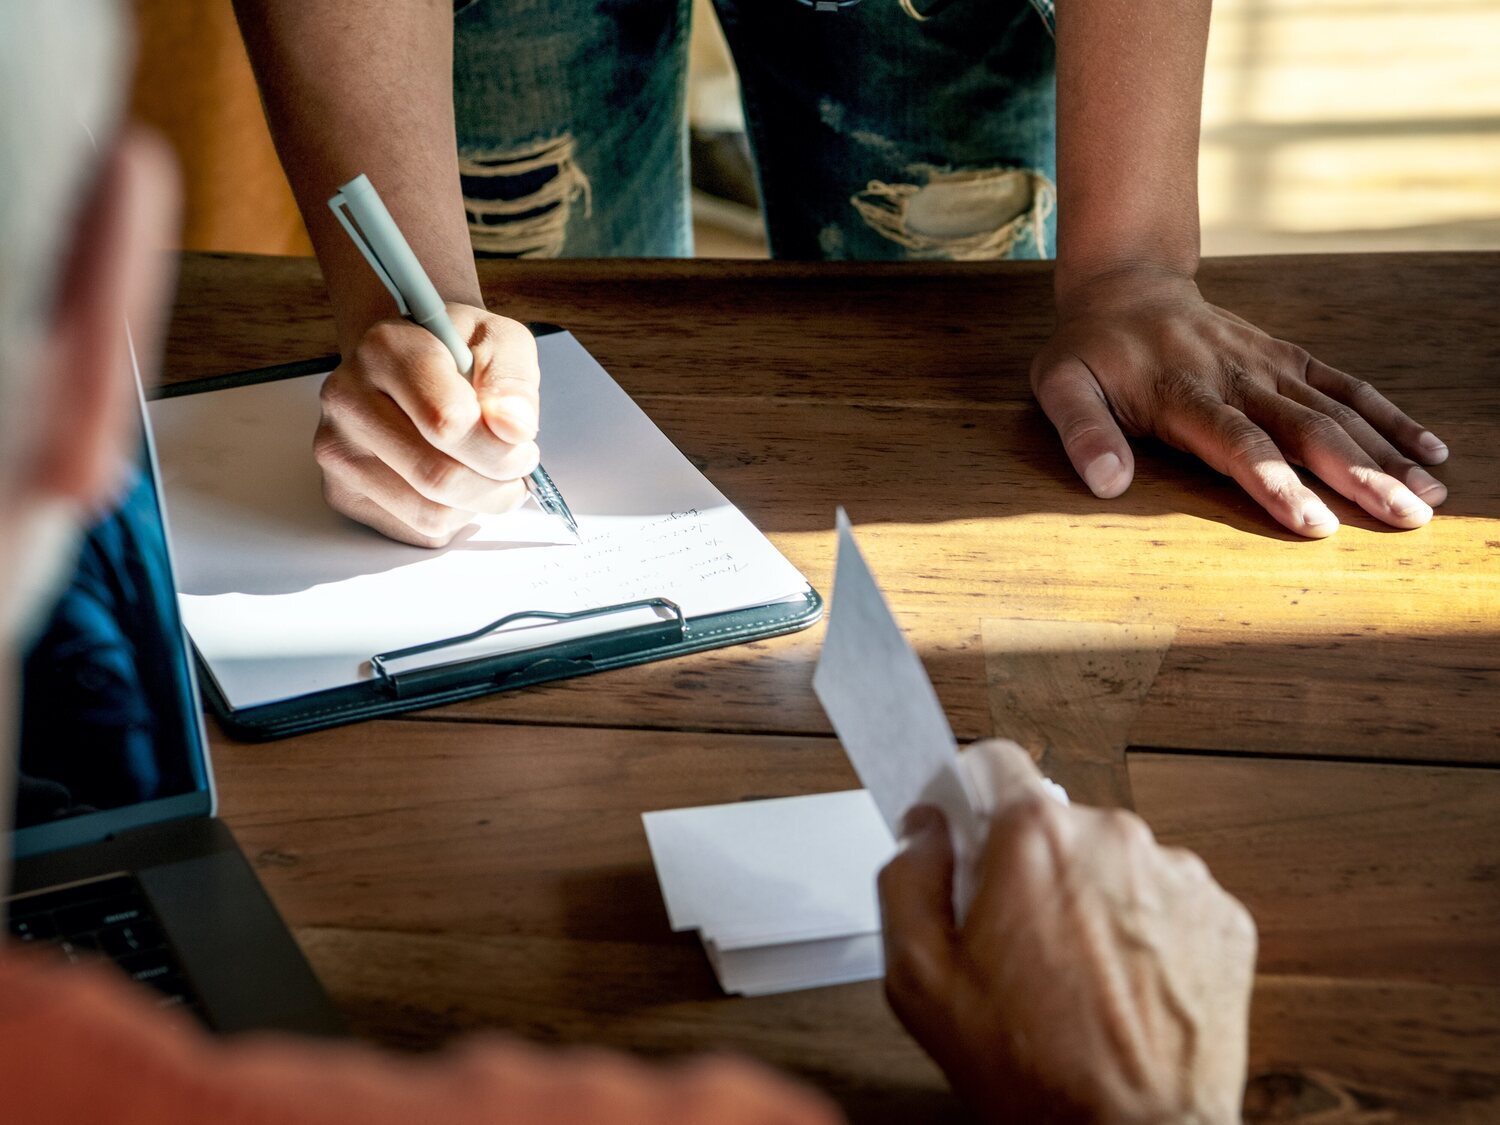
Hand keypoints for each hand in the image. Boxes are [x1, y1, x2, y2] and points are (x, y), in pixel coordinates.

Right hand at [313, 305, 541, 546]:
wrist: (401, 364)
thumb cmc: (452, 351)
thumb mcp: (499, 341)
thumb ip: (513, 382)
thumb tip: (514, 430)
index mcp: (385, 351)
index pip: (448, 424)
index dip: (500, 448)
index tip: (524, 446)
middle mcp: (349, 400)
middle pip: (438, 477)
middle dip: (497, 485)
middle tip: (516, 470)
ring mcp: (337, 450)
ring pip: (429, 515)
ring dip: (478, 505)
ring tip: (487, 474)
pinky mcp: (341, 492)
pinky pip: (417, 532)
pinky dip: (453, 518)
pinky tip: (453, 484)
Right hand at [879, 741, 1256, 1124]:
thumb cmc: (1034, 1070)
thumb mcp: (919, 979)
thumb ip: (907, 879)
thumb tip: (926, 832)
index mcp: (1035, 836)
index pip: (993, 762)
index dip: (968, 802)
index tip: (964, 837)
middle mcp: (1114, 835)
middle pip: (1052, 822)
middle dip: (1029, 868)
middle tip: (1015, 942)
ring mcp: (1178, 875)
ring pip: (1111, 861)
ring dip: (1092, 899)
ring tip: (1077, 977)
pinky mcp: (1223, 916)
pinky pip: (1165, 900)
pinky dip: (1144, 932)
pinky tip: (1123, 987)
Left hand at [1031, 267, 1448, 536]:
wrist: (1125, 287)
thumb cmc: (1089, 352)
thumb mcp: (1061, 386)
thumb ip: (1082, 433)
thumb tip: (1105, 485)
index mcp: (1182, 392)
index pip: (1236, 442)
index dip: (1275, 482)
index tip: (1313, 523)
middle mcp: (1236, 377)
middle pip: (1304, 430)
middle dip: (1357, 476)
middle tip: (1405, 519)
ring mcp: (1268, 364)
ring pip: (1336, 411)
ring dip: (1386, 454)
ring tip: (1430, 498)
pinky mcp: (1287, 357)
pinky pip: (1345, 385)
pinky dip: (1389, 416)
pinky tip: (1430, 452)